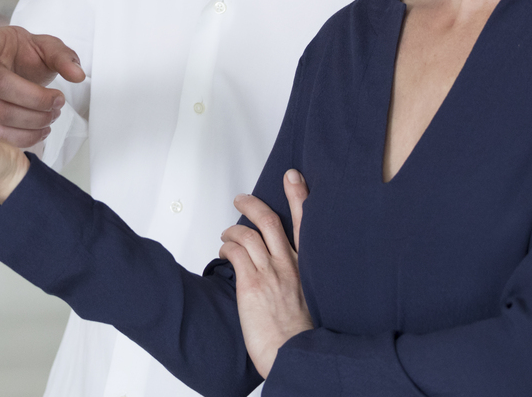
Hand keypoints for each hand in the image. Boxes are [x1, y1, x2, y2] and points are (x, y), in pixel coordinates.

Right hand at [0, 26, 86, 146]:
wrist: (17, 69)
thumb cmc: (27, 55)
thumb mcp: (48, 48)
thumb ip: (63, 57)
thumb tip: (77, 75)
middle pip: (2, 88)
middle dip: (37, 100)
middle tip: (59, 100)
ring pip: (1, 115)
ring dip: (35, 121)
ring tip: (53, 115)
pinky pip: (0, 134)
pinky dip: (26, 137)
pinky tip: (42, 130)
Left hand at [218, 170, 311, 377]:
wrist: (294, 354)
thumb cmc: (298, 334)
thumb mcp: (308, 298)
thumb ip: (296, 278)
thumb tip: (280, 268)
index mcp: (306, 267)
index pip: (304, 224)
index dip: (299, 196)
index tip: (292, 177)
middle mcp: (289, 265)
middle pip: (269, 221)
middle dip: (252, 205)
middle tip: (241, 200)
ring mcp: (270, 273)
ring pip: (247, 235)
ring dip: (231, 231)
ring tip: (225, 236)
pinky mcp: (252, 284)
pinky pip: (235, 253)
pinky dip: (226, 248)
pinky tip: (223, 254)